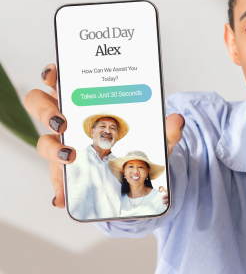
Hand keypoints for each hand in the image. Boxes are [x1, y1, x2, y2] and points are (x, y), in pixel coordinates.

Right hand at [24, 65, 184, 209]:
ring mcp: (63, 145)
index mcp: (85, 100)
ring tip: (71, 157)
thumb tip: (178, 120)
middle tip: (63, 121)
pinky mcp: (65, 171)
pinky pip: (55, 179)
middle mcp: (68, 119)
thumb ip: (167, 129)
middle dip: (46, 110)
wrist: (139, 173)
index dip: (52, 74)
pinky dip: (58, 189)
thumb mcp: (155, 135)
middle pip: (39, 105)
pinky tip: (62, 198)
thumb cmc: (138, 142)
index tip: (55, 75)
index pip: (60, 80)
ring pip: (44, 142)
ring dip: (52, 149)